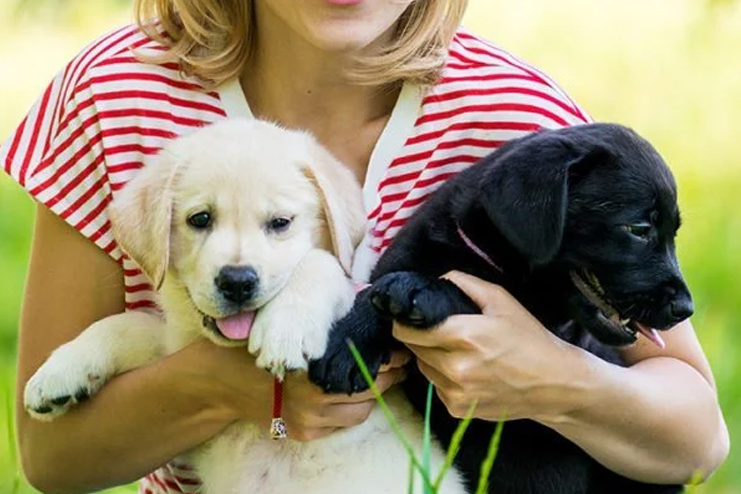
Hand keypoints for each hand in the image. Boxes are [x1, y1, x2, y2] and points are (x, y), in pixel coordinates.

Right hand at [196, 340, 409, 440]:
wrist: (220, 380)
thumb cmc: (258, 341)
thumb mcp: (290, 321)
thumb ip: (326, 320)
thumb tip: (365, 300)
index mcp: (315, 367)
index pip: (369, 367)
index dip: (390, 357)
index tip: (399, 347)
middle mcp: (314, 398)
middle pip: (372, 390)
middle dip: (388, 375)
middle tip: (397, 360)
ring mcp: (309, 419)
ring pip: (361, 412)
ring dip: (371, 395)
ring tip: (376, 376)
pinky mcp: (303, 433)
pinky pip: (341, 425)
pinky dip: (349, 409)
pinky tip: (348, 392)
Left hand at [392, 271, 584, 421]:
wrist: (554, 383)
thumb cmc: (529, 338)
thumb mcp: (501, 300)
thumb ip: (464, 283)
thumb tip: (436, 280)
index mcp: (464, 336)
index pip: (410, 331)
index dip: (404, 321)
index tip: (408, 315)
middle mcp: (456, 368)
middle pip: (413, 349)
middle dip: (418, 337)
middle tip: (434, 330)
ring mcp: (455, 392)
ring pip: (423, 368)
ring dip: (430, 358)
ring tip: (453, 350)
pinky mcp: (457, 409)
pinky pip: (436, 387)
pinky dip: (442, 377)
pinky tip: (464, 370)